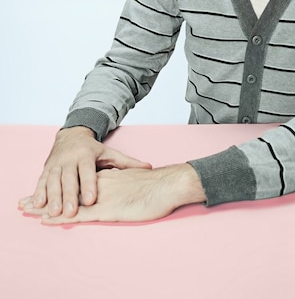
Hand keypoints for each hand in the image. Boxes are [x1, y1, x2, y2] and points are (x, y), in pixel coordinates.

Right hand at [18, 126, 150, 217]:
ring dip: (51, 197)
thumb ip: (128, 163)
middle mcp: (69, 159)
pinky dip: (38, 193)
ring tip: (52, 213)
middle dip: (68, 196)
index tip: (92, 200)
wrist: (71, 135)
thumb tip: (149, 167)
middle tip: (69, 212)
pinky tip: (36, 206)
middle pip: (68, 179)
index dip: (89, 185)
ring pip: (53, 181)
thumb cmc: (93, 150)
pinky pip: (41, 182)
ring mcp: (56, 164)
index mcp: (86, 155)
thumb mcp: (110, 154)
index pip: (88, 172)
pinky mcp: (46, 169)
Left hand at [38, 163, 205, 223]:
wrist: (167, 184)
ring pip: (68, 203)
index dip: (59, 188)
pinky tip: (48, 220)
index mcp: (107, 178)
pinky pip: (79, 215)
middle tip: (23, 202)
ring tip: (26, 210)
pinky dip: (62, 217)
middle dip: (44, 197)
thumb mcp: (136, 180)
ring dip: (46, 207)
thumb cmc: (156, 185)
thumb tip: (121, 184)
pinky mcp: (107, 210)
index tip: (42, 192)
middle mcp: (100, 185)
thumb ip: (126, 181)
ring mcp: (102, 198)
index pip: (77, 183)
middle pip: (66, 191)